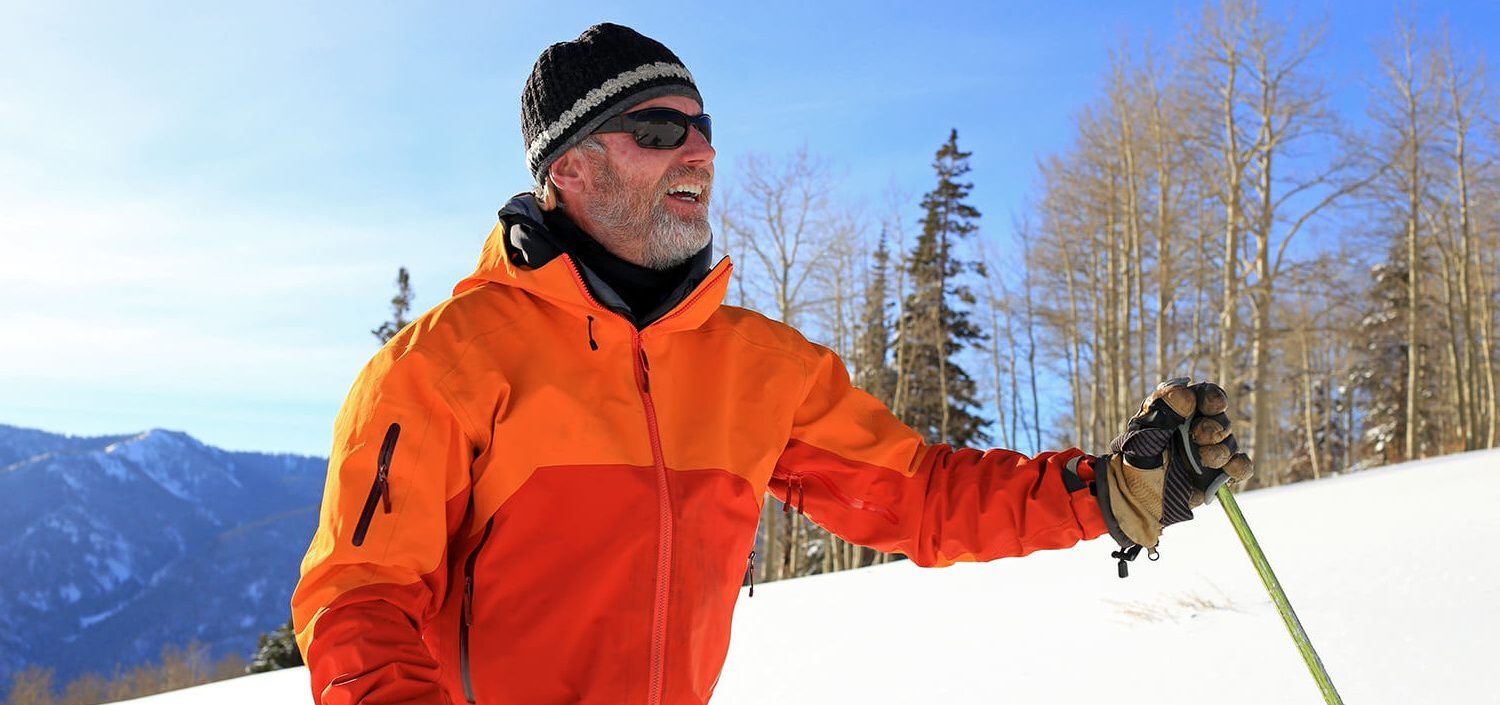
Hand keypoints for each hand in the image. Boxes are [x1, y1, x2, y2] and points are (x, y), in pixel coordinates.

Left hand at [1096, 378, 1253, 558]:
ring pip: (1230, 444)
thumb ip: (1163, 410)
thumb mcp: (1143, 430)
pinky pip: (1241, 467)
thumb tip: (1186, 394)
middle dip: (1213, 428)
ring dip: (1220, 450)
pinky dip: (1239, 466)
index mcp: (1181, 412)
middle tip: (1198, 437)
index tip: (1208, 406)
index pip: (1206, 396)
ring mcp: (1210, 452)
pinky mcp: (1218, 476)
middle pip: (1221, 421)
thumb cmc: (1137, 459)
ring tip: (1204, 458)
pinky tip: (1227, 469)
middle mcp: (1198, 429)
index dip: (1212, 398)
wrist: (1136, 496)